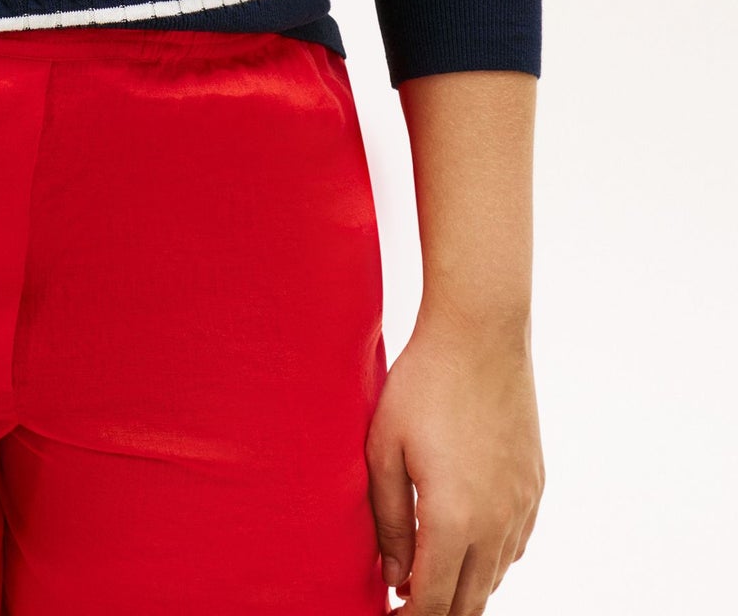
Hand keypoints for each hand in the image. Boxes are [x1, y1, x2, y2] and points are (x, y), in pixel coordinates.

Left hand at [365, 312, 543, 612]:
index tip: (391, 615)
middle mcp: (497, 522)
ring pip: (497, 575)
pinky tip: (468, 546)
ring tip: (430, 578)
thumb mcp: (384, 449)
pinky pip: (516, 544)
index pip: (435, 600)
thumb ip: (389, 520)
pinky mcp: (535, 485)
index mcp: (454, 520)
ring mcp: (522, 504)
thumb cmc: (423, 383)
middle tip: (408, 604)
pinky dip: (492, 560)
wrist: (480, 333)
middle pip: (471, 600)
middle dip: (439, 611)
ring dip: (465, 587)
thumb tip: (393, 575)